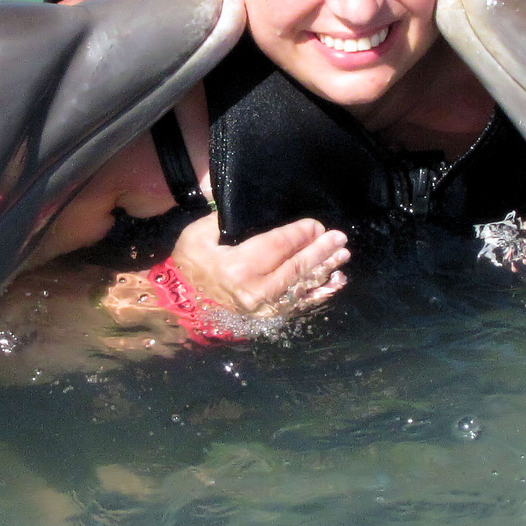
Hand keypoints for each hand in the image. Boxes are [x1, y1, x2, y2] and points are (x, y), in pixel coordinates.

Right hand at [171, 213, 349, 317]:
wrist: (182, 302)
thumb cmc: (191, 263)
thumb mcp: (198, 235)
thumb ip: (225, 220)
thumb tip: (255, 208)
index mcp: (237, 267)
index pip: (279, 246)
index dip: (302, 234)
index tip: (318, 224)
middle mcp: (255, 291)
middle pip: (297, 267)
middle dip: (321, 250)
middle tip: (340, 238)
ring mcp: (264, 309)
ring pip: (303, 286)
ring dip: (325, 270)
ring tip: (342, 256)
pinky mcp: (269, 317)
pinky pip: (300, 304)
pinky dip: (320, 293)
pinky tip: (336, 281)